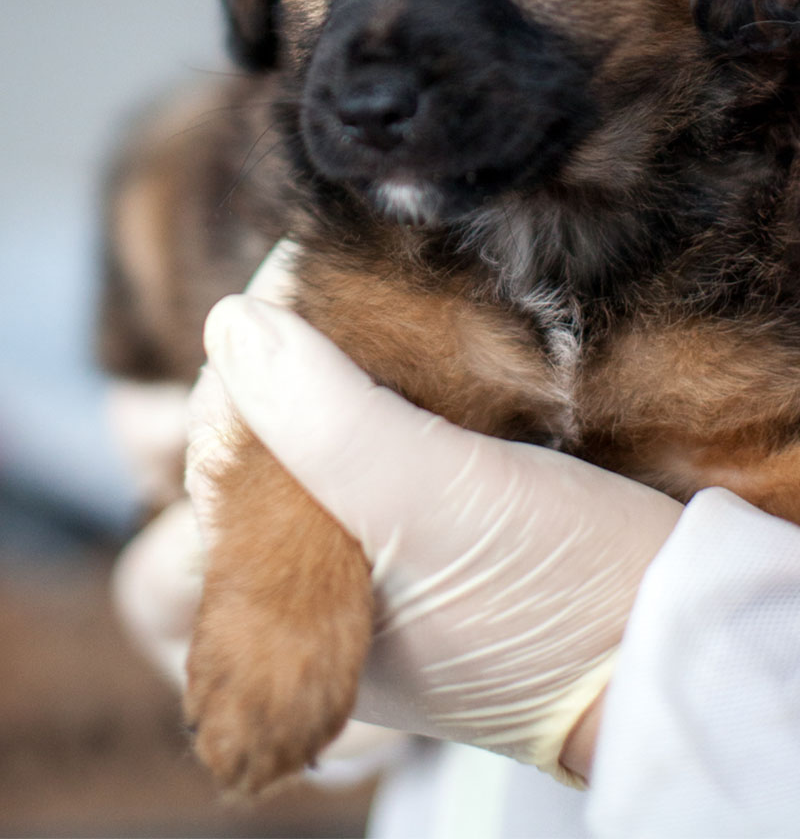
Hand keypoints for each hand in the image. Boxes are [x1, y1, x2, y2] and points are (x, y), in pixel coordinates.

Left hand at [187, 278, 682, 784]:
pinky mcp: (447, 533)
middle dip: (303, 358)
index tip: (296, 278)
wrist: (681, 641)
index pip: (229, 455)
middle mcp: (330, 591)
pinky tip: (421, 351)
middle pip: (281, 441)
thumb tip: (232, 323)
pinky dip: (396, 389)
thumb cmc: (559, 595)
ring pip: (335, 436)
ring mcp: (389, 562)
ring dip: (352, 365)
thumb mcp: (429, 501)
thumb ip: (325, 418)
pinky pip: (391, 443)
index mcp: (293, 614)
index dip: (257, 359)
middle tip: (342, 284)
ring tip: (377, 304)